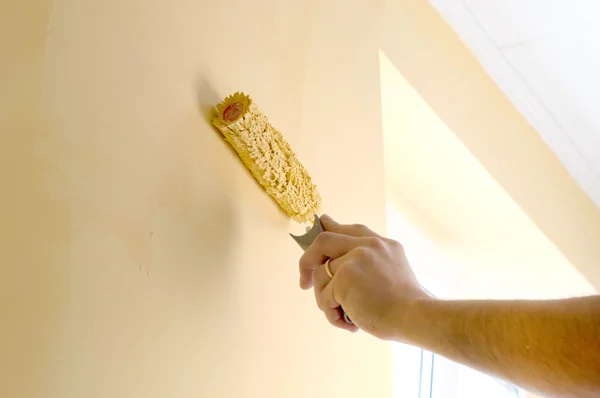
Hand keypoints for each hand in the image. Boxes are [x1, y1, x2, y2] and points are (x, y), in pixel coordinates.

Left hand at [299, 215, 430, 339]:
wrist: (414, 316)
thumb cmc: (405, 306)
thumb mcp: (392, 272)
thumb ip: (369, 264)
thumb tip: (342, 268)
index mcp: (382, 244)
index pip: (350, 229)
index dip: (332, 227)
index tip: (322, 222)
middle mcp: (368, 245)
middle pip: (324, 241)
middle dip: (307, 261)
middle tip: (303, 283)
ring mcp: (355, 258)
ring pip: (320, 276)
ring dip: (325, 301)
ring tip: (344, 316)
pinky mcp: (344, 277)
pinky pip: (324, 296)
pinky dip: (332, 314)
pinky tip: (350, 323)